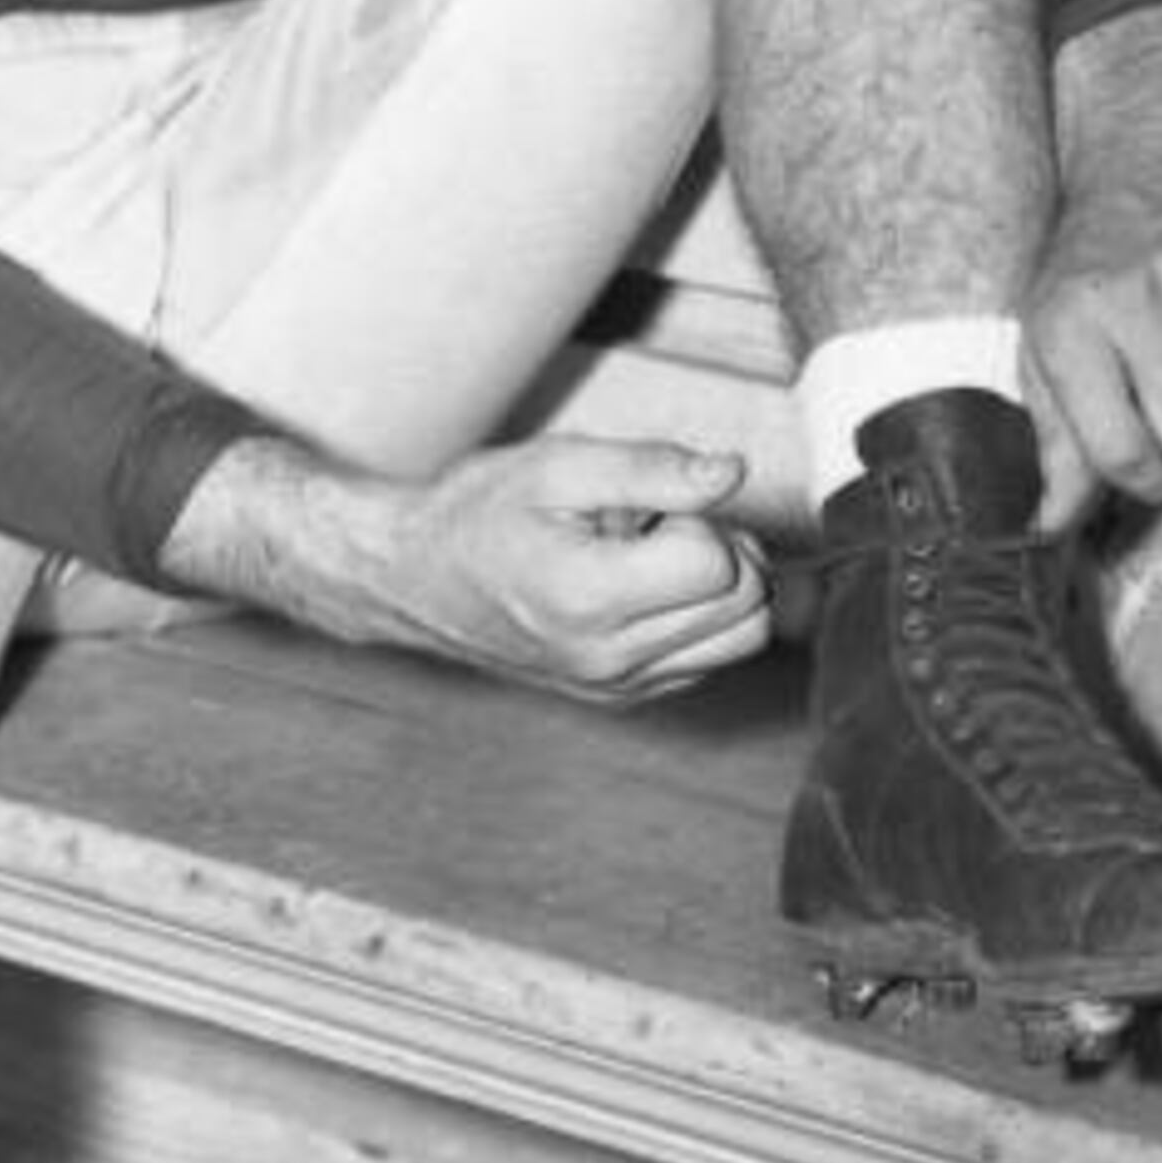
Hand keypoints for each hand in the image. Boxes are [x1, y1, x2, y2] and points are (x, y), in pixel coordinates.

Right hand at [163, 429, 776, 702]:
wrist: (413, 581)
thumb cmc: (476, 514)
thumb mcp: (557, 465)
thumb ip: (651, 469)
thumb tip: (731, 474)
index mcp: (590, 598)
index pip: (721, 564)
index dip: (699, 517)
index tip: (646, 506)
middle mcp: (610, 658)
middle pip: (748, 608)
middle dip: (721, 549)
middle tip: (653, 523)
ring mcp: (618, 686)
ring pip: (742, 640)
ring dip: (719, 588)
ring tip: (651, 554)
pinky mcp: (624, 696)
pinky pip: (710, 658)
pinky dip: (698, 618)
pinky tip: (640, 587)